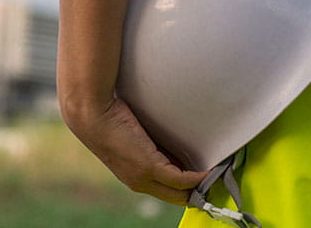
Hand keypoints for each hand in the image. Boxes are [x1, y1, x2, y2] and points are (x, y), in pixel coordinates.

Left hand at [65, 96, 207, 204]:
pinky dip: (199, 177)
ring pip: (182, 192)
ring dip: (201, 185)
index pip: (167, 193)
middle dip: (198, 192)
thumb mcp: (136, 136)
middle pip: (177, 198)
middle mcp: (139, 183)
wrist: (91, 113)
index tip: (204, 178)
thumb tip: (177, 146)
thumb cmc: (109, 117)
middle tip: (219, 179)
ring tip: (218, 174)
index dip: (187, 188)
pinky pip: (183, 180)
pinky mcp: (149, 167)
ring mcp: (144, 178)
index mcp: (135, 178)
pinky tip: (211, 169)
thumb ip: (155, 146)